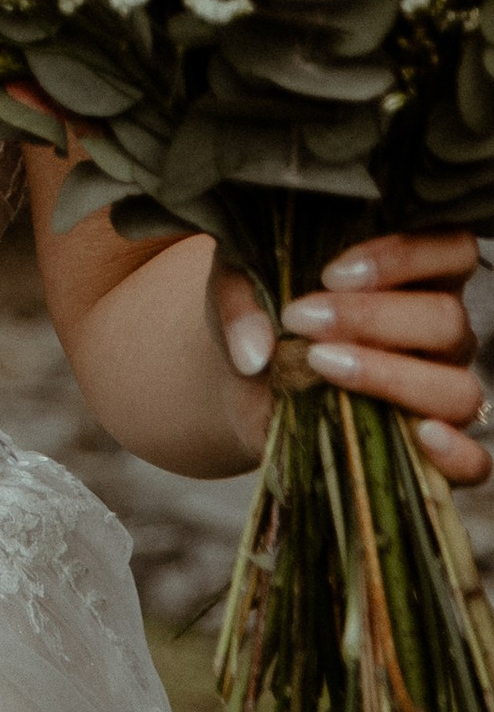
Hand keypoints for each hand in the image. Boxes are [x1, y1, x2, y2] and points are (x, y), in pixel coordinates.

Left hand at [212, 231, 486, 483]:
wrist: (248, 385)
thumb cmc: (263, 318)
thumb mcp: (240, 289)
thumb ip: (241, 302)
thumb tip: (254, 352)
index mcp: (416, 276)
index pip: (451, 248)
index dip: (403, 257)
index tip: (331, 273)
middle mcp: (441, 333)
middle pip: (448, 319)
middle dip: (373, 319)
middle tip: (304, 319)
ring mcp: (444, 391)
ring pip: (458, 387)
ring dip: (390, 377)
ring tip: (322, 365)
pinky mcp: (434, 452)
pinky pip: (475, 462)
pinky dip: (457, 455)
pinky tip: (420, 436)